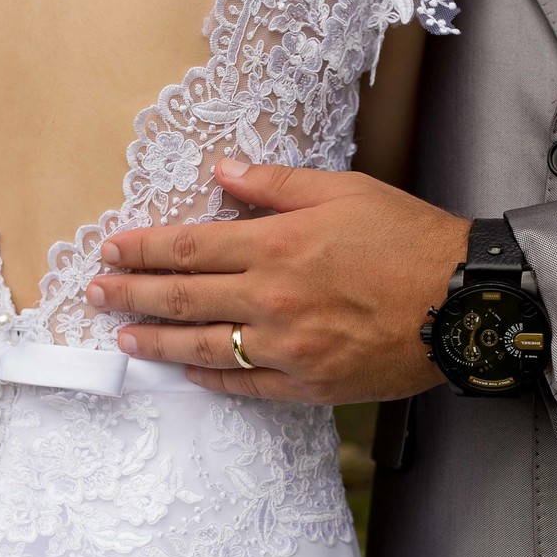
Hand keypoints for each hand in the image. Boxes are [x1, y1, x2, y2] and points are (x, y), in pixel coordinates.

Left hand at [89, 159, 469, 403]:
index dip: (143, 249)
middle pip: (183, 298)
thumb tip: (223, 169)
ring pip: (203, 346)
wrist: (460, 301)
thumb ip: (276, 184)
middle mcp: (271, 298)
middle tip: (96, 294)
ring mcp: (287, 347)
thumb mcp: (344, 190)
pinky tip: (185, 373)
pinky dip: (210, 380)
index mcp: (277, 245)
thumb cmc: (407, 238)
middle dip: (131, 294)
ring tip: (124, 337)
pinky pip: (245, 386)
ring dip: (156, 340)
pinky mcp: (308, 384)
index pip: (188, 247)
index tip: (112, 249)